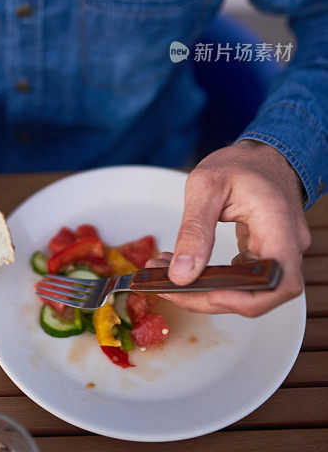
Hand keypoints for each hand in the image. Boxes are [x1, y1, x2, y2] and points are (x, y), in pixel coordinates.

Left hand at [144, 140, 310, 315]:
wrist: (261, 154)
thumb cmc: (239, 162)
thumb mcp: (206, 185)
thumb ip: (194, 230)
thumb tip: (182, 274)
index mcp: (278, 225)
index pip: (276, 282)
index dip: (243, 299)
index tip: (202, 294)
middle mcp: (288, 245)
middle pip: (259, 294)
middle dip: (210, 298)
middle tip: (167, 287)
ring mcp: (280, 252)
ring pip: (249, 290)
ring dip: (208, 291)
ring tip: (166, 275)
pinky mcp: (267, 254)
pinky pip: (245, 278)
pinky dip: (216, 280)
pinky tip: (186, 268)